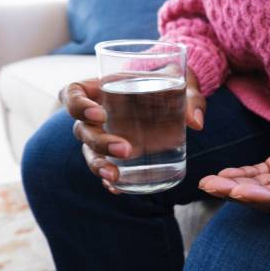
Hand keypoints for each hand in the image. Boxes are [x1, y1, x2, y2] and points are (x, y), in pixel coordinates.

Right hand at [60, 69, 203, 193]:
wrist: (177, 95)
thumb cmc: (173, 82)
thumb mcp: (183, 83)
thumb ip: (191, 98)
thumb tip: (196, 122)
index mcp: (104, 87)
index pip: (73, 93)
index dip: (77, 104)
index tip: (99, 114)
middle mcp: (98, 113)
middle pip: (82, 129)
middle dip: (100, 142)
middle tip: (126, 149)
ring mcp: (106, 134)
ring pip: (90, 151)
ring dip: (99, 164)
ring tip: (115, 176)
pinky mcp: (118, 153)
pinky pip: (105, 167)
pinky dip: (109, 179)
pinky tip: (118, 188)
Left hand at [198, 105, 269, 209]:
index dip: (262, 197)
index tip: (239, 192)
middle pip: (266, 198)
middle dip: (238, 193)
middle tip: (211, 188)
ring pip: (258, 188)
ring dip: (232, 186)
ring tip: (206, 183)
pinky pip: (258, 175)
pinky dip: (240, 175)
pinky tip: (221, 175)